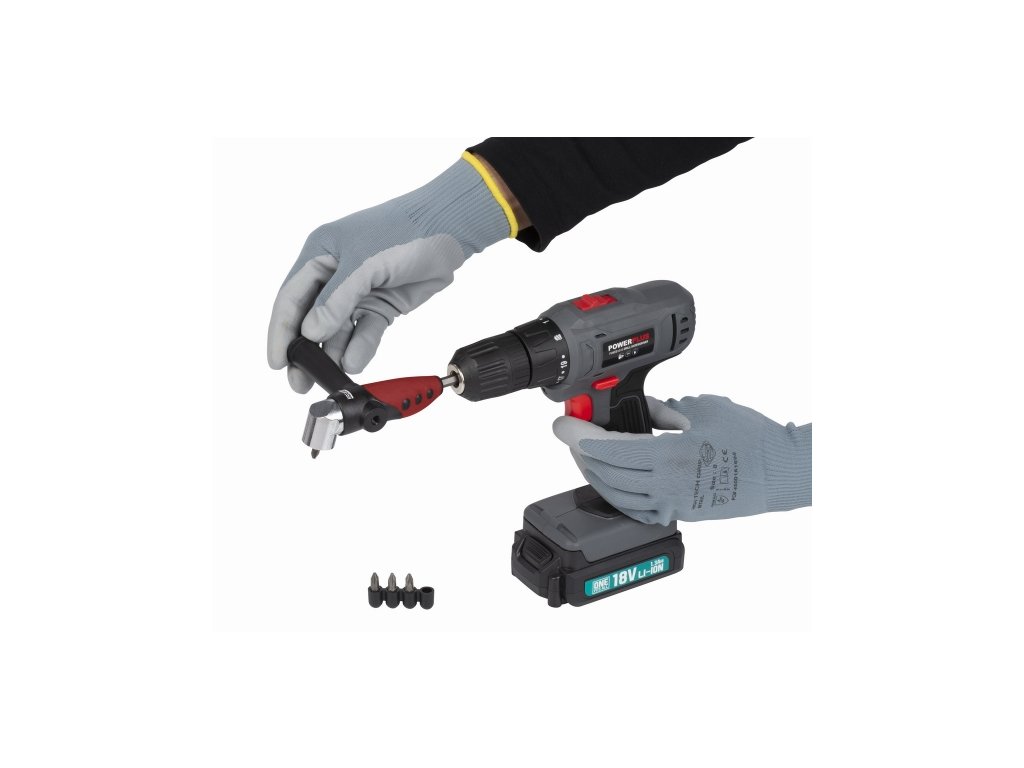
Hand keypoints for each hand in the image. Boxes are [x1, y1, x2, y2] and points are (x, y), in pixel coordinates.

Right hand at [267, 156, 511, 391]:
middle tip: (299, 381)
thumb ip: (337, 299)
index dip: (281, 332)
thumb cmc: (403, 230)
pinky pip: (365, 332)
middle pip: (311, 319)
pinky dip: (361, 347)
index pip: (290, 298)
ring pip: (338, 331)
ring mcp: (358, 292)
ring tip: (332, 376)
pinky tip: (356, 361)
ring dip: (334, 353)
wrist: (447, 230)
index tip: (277, 362)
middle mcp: (334, 275)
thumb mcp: (364, 263)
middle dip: (305, 351)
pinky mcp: (381, 305)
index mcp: (319, 255)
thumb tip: (311, 331)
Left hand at [553, 395, 811, 523]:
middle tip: (571, 435)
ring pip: (615, 494)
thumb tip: (638, 409)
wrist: (780, 471)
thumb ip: (663, 410)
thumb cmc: (750, 438)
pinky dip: (615, 494)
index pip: (608, 449)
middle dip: (580, 453)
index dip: (578, 437)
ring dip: (595, 473)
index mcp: (669, 455)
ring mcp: (671, 503)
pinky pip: (634, 508)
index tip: (562, 425)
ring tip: (586, 455)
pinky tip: (610, 481)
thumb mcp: (702, 409)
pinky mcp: (678, 513)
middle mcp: (665, 484)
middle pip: (604, 472)